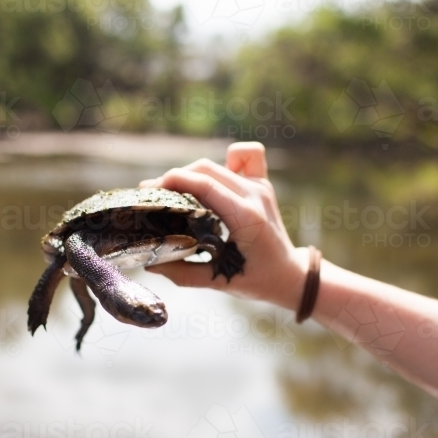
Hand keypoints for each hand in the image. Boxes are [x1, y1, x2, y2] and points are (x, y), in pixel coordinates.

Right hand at [138, 141, 311, 311]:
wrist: (289, 275)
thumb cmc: (257, 280)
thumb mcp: (219, 281)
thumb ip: (183, 273)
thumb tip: (150, 263)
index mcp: (246, 217)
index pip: (204, 186)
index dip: (173, 182)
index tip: (148, 190)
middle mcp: (254, 195)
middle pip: (205, 169)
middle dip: (175, 177)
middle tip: (154, 194)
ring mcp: (259, 186)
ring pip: (216, 164)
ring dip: (191, 173)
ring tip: (174, 189)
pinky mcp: (261, 183)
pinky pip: (244, 155)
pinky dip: (225, 159)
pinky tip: (213, 178)